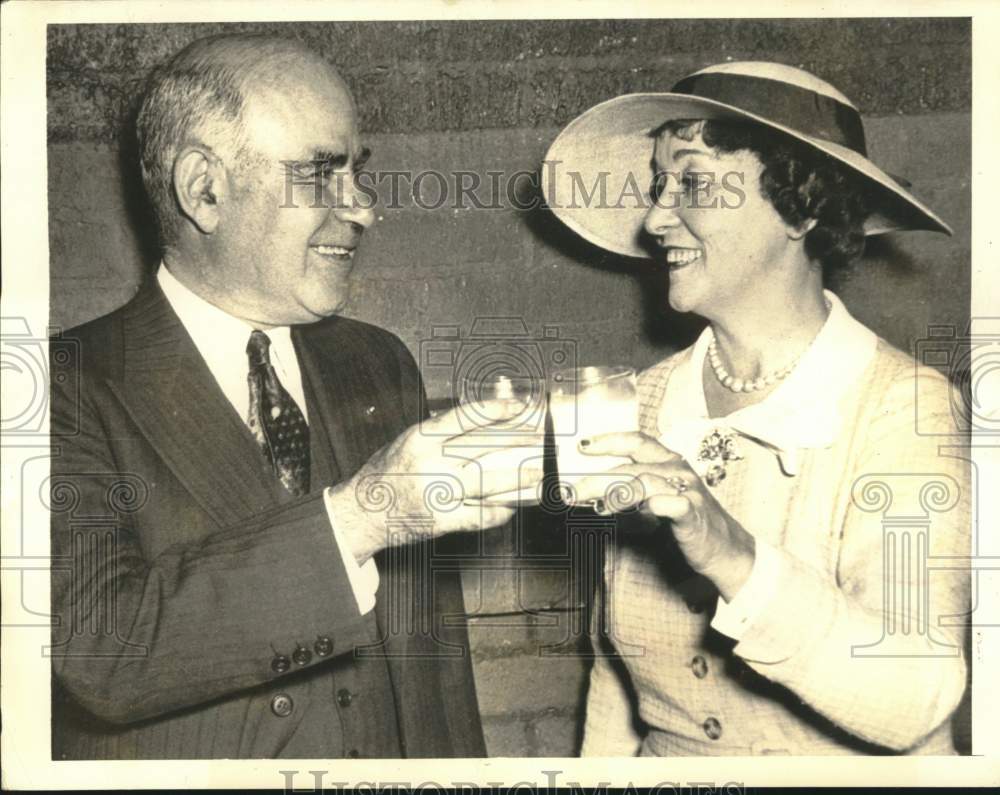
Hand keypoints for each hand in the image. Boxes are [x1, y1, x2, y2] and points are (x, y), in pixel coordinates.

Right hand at [327, 400, 544, 562]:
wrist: (362, 513)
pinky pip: (479, 515)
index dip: (496, 410)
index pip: (465, 418)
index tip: (519, 408)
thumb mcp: (408, 441)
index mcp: (420, 439)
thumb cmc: (387, 474)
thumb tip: (486, 422)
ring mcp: (437, 493)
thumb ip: (441, 433)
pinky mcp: (442, 520)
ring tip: (538, 472)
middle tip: (540, 437)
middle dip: (517, 441)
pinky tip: (511, 505)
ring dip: (518, 477)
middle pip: (483, 447)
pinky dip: (499, 511)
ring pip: (488, 482)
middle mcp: (430, 464)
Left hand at [571, 432, 754, 600]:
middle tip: (572, 490)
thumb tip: (591, 492)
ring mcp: (687, 490)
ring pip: (645, 481)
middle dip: (597, 477)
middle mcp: (678, 470)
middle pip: (631, 465)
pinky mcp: (693, 513)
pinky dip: (652, 504)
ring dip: (615, 492)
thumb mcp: (655, 500)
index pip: (636, 441)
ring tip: (595, 505)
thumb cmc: (687, 520)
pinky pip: (671, 503)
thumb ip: (629, 492)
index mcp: (668, 461)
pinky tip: (639, 511)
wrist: (724, 548)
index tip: (582, 445)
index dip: (608, 440)